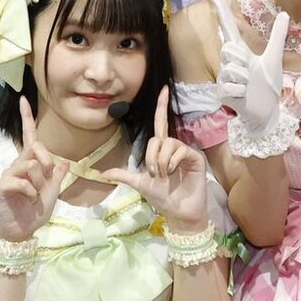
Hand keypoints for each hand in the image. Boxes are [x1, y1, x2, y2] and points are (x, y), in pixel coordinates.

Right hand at [0, 97, 66, 241]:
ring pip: (31, 164)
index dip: (27, 118)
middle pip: (36, 147)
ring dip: (39, 181)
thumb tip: (64, 162)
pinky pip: (21, 180)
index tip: (23, 99)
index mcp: (29, 163)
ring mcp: (8, 175)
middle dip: (47, 162)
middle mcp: (17, 165)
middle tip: (47, 180)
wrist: (23, 231)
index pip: (30, 137)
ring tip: (35, 195)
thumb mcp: (53, 192)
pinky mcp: (2, 186)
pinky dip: (30, 191)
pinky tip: (29, 199)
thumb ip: (57, 176)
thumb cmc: (36, 211)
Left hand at [102, 88, 210, 231]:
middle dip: (151, 156)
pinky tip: (172, 172)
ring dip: (160, 161)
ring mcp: (185, 153)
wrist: (179, 212)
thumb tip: (104, 173)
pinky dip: (172, 162)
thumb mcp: (140, 185)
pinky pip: (180, 150)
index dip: (162, 106)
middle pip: (158, 138)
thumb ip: (124, 175)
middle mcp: (174, 148)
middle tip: (154, 173)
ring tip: (163, 175)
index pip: (161, 124)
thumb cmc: (163, 198)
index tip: (164, 89)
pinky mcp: (195, 158)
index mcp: (161, 150)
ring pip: (168, 143)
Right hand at [208, 0, 289, 133]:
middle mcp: (228, 62)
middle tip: (250, 74)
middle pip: (230, 48)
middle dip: (244, 61)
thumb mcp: (274, 59)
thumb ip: (278, 37)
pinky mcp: (221, 92)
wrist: (266, 111)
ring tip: (248, 86)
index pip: (228, 27)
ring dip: (245, 78)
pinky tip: (243, 96)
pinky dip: (241, 92)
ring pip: (231, 67)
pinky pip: (230, 85)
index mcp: (240, 52)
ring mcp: (222, 77)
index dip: (221, 10)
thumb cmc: (267, 86)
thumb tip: (285, 13)